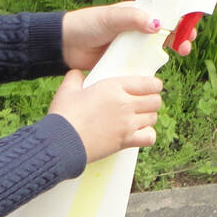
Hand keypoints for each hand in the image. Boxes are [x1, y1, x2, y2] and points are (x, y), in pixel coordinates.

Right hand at [49, 71, 163, 160]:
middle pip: (155, 100)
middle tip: (144, 102)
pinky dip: (148, 135)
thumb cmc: (64, 114)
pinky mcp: (126, 141)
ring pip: (153, 117)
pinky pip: (149, 137)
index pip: (148, 83)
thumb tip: (78, 74)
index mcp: (114, 87)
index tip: (151, 87)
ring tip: (140, 116)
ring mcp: (127, 124)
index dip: (154, 85)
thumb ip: (75, 77)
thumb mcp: (67, 89)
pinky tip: (139, 133)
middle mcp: (125, 104)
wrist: (62, 142)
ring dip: (149, 116)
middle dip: (152, 100)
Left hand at [61, 3, 197, 71]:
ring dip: (170, 53)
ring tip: (178, 56)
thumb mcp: (110, 18)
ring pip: (157, 50)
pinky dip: (153, 69)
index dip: (180, 20)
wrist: (66, 46)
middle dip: (180, 38)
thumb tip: (158, 24)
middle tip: (185, 47)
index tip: (189, 29)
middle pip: (166, 33)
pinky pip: (143, 66)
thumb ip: (132, 19)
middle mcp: (137, 29)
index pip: (164, 13)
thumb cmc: (87, 25)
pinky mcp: (125, 63)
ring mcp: (132, 47)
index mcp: (136, 13)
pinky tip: (159, 72)